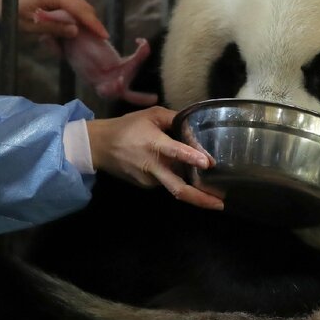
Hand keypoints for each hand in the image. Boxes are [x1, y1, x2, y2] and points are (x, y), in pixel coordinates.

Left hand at [0, 0, 108, 39]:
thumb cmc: (9, 10)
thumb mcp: (30, 24)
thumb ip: (53, 27)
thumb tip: (75, 31)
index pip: (81, 10)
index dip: (94, 24)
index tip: (104, 36)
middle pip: (84, 7)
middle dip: (91, 24)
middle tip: (97, 42)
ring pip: (78, 6)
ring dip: (81, 22)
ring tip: (83, 39)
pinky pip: (70, 5)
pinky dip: (72, 18)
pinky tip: (70, 31)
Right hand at [85, 108, 224, 210]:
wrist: (98, 146)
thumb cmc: (127, 127)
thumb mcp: (150, 115)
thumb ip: (174, 118)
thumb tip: (194, 125)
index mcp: (154, 144)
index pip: (174, 152)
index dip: (191, 157)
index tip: (208, 164)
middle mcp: (153, 167)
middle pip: (178, 188)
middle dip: (200, 199)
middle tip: (221, 204)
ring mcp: (149, 180)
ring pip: (175, 185)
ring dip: (194, 189)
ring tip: (213, 191)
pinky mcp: (146, 186)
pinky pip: (166, 182)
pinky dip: (178, 179)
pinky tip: (186, 175)